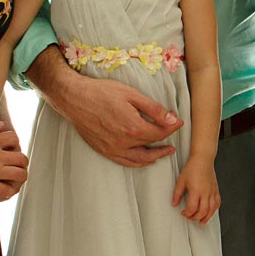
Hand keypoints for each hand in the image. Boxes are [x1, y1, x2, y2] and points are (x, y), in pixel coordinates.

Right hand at [0, 121, 27, 199]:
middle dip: (22, 161)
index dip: (14, 143)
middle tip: (15, 164)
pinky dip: (8, 191)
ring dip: (20, 176)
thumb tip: (2, 126)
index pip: (15, 139)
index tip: (8, 147)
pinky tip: (4, 189)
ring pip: (19, 175)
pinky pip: (5, 191)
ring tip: (14, 178)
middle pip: (22, 159)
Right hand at [61, 76, 182, 167]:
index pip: (160, 133)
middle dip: (165, 143)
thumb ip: (154, 109)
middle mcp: (124, 142)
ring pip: (139, 160)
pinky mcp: (104, 151)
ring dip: (154, 157)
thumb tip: (172, 119)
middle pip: (151, 147)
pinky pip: (125, 162)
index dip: (172, 128)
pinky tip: (143, 159)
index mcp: (133, 128)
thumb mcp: (132, 95)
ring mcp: (113, 149)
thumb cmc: (102, 92)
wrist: (75, 98)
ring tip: (164, 153)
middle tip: (174, 142)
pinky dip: (137, 163)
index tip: (179, 122)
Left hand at [171, 156, 219, 224]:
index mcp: (196, 190)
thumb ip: (177, 194)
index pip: (192, 208)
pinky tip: (210, 212)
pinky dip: (214, 210)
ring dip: (206, 217)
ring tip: (201, 221)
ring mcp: (212, 191)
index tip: (184, 213)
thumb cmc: (193, 167)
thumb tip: (174, 203)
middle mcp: (206, 192)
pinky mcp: (216, 190)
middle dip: (195, 218)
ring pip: (212, 209)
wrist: (203, 159)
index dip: (187, 214)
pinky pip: (217, 203)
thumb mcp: (181, 180)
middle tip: (190, 217)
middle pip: (203, 211)